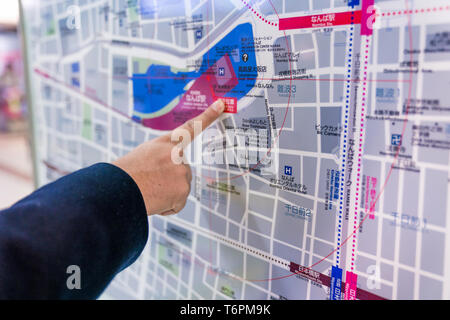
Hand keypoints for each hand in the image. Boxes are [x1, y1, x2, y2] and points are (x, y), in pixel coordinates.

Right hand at [113, 100, 224, 215]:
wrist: (115, 190)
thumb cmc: (125, 175)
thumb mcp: (143, 156)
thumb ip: (162, 157)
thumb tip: (171, 172)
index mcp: (164, 143)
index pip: (190, 127)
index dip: (207, 116)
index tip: (221, 105)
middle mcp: (176, 154)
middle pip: (182, 171)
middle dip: (169, 180)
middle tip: (150, 182)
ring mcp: (181, 171)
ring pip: (180, 188)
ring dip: (167, 194)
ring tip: (149, 190)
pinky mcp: (182, 190)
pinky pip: (177, 204)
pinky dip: (167, 206)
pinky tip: (154, 201)